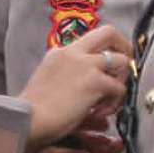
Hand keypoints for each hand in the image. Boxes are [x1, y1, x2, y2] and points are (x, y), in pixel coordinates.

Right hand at [21, 25, 130, 147]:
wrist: (27, 120)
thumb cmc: (33, 111)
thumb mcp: (49, 83)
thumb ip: (68, 79)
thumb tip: (90, 93)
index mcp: (59, 52)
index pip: (89, 40)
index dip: (103, 52)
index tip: (108, 65)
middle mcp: (73, 53)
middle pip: (109, 32)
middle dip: (124, 46)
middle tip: (126, 66)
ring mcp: (85, 65)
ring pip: (122, 61)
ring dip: (122, 80)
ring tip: (111, 99)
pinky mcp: (95, 82)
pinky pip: (120, 88)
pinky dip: (116, 102)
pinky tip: (102, 112)